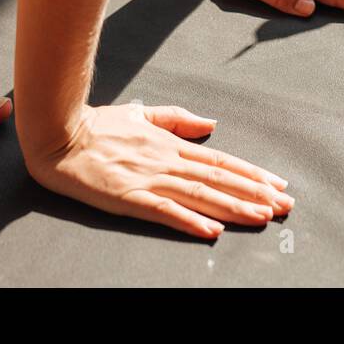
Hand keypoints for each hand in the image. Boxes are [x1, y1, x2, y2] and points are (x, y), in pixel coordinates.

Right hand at [24, 104, 292, 238]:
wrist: (57, 133)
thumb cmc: (94, 125)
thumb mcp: (140, 113)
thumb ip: (176, 119)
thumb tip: (211, 124)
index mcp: (169, 144)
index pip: (220, 161)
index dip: (252, 174)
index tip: (278, 184)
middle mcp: (165, 161)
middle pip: (219, 179)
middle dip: (254, 194)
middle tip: (286, 207)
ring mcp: (147, 178)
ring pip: (200, 195)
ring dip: (233, 207)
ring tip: (262, 217)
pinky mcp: (127, 196)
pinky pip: (163, 210)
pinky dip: (189, 220)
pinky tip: (211, 231)